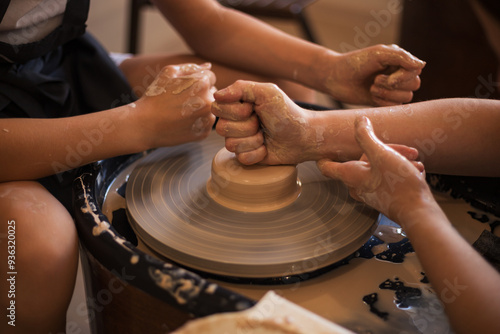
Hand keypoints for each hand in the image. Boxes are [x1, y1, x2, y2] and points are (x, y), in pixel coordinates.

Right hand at [135, 63, 216, 147]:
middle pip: (212, 94)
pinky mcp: (204, 132)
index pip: (211, 78)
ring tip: (181, 112)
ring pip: (210, 109)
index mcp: (202, 83)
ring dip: (200, 109)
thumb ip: (191, 67)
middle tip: (181, 101)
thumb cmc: (155, 96)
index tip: (184, 88)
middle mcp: (209, 100)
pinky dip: (197, 123)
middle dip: (201, 95)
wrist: (144, 124)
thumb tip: (208, 66)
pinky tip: (182, 122)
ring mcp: (207, 118)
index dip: (196, 81)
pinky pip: (205, 124)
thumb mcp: (168, 72)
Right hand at [212, 80, 315, 164]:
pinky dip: (258, 153)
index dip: (235, 111)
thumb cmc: (287, 113)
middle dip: (247, 126)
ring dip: (253, 140)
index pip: (217, 108)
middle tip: (261, 123)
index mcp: (237, 104)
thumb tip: (217, 94)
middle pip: (222, 128)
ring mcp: (240, 140)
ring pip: (230, 145)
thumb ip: (241, 88)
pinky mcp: (247, 155)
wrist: (303, 136)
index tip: (253, 108)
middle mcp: (235, 122)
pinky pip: (242, 158)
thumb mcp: (267, 92)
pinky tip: (266, 147)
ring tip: (265, 135)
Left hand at [317, 116, 431, 221]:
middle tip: (407, 152)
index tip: (327, 145)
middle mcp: (357, 185)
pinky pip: (388, 177)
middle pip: (363, 159)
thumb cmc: (399, 185)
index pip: (326, 166)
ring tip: (414, 163)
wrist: (419, 213)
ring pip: (379, 166)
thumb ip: (366, 137)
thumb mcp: (382, 154)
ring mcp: (371, 192)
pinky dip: (401, 170)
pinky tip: (416, 171)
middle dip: (385, 150)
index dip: (323, 155)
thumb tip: (359, 120)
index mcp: (350, 175)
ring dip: (398, 159)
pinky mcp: (385, 196)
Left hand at [321, 44, 424, 105]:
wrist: (336, 78)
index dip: (403, 76)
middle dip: (394, 85)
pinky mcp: (383, 102)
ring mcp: (392, 89)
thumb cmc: (356, 62)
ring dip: (387, 94)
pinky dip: (383, 102)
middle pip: (414, 85)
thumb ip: (402, 57)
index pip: (416, 71)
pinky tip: (371, 96)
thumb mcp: (379, 54)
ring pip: (406, 98)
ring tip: (371, 88)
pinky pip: (396, 107)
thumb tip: (423, 65)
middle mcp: (399, 74)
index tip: (384, 75)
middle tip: (375, 81)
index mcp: (399, 61)